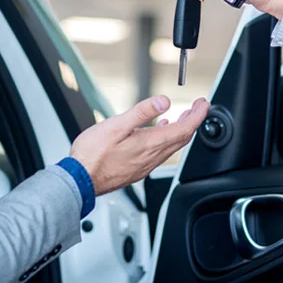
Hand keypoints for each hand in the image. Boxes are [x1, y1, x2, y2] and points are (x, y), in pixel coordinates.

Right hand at [69, 95, 208, 194]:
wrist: (78, 181)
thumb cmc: (92, 155)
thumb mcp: (116, 125)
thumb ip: (142, 112)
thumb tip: (164, 101)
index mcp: (151, 144)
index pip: (185, 129)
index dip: (198, 115)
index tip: (204, 104)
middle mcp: (152, 157)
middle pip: (182, 138)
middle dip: (193, 120)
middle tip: (197, 107)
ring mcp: (145, 165)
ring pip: (172, 147)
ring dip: (181, 130)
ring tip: (183, 116)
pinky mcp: (137, 170)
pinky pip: (160, 153)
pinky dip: (166, 140)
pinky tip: (159, 132)